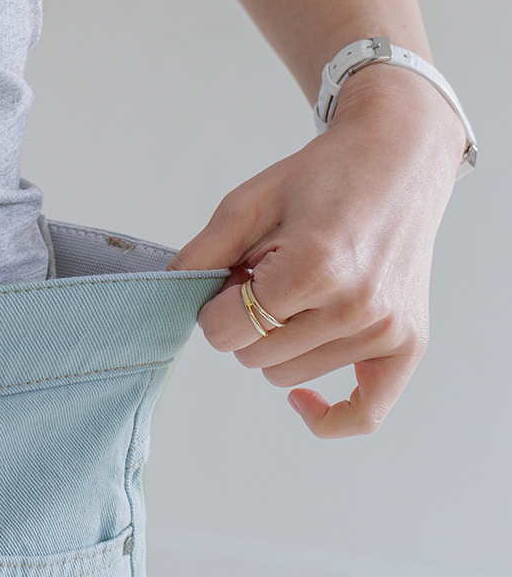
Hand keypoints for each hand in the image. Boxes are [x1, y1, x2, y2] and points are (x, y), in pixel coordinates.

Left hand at [168, 68, 466, 437]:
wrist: (398, 159)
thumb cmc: (322, 178)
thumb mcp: (248, 201)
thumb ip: (202, 254)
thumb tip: (169, 297)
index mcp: (315, 266)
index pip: (225, 331)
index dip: (215, 308)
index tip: (231, 280)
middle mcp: (355, 305)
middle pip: (253, 359)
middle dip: (247, 323)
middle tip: (272, 278)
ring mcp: (385, 329)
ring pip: (288, 378)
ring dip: (279, 345)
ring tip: (303, 292)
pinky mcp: (408, 344)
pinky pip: (363, 415)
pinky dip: (327, 417)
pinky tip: (303, 404)